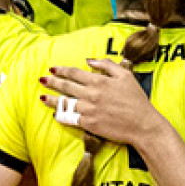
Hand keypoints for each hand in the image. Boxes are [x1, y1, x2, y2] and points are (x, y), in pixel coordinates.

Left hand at [38, 58, 162, 145]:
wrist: (142, 125)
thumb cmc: (136, 100)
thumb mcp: (126, 75)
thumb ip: (107, 65)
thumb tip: (90, 60)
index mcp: (99, 81)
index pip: (75, 73)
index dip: (62, 70)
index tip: (53, 69)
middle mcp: (91, 94)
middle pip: (66, 86)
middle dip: (52, 82)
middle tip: (42, 80)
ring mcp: (89, 110)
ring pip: (65, 102)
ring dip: (51, 99)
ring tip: (41, 97)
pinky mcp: (89, 124)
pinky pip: (70, 118)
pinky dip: (61, 116)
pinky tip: (55, 114)